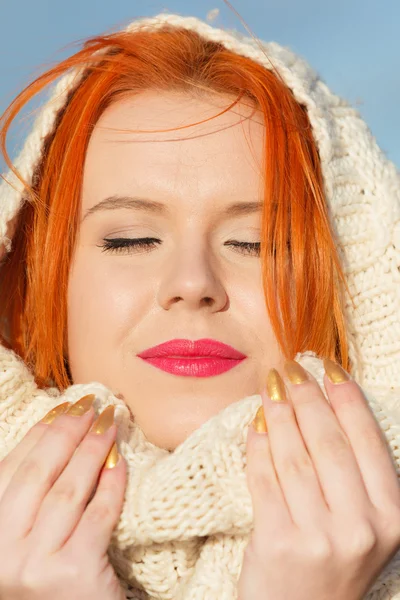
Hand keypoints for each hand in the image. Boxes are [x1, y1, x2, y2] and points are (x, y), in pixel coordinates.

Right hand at [0, 395, 126, 599]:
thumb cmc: (49, 583)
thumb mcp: (25, 541)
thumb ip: (31, 499)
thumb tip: (58, 434)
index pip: (12, 469)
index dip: (40, 432)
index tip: (64, 406)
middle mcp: (2, 551)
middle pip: (38, 473)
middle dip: (67, 431)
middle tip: (91, 404)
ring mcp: (34, 565)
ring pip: (69, 489)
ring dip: (92, 448)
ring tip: (111, 422)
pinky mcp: (73, 575)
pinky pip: (98, 514)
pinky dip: (112, 483)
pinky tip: (121, 461)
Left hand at [239, 358, 399, 599]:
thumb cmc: (332, 563)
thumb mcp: (363, 523)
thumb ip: (354, 472)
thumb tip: (323, 403)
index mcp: (393, 515)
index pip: (366, 439)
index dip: (345, 396)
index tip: (327, 366)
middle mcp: (363, 527)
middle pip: (328, 442)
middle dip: (307, 397)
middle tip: (291, 369)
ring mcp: (320, 538)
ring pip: (294, 456)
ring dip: (279, 413)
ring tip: (270, 387)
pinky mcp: (279, 544)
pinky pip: (264, 478)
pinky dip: (258, 445)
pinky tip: (256, 423)